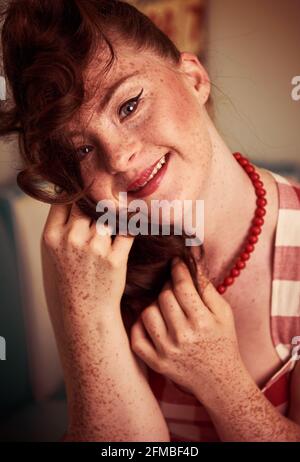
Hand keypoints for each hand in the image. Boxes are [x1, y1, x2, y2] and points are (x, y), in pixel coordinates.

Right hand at [41, 203, 134, 335]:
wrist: (86, 310)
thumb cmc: (72, 275)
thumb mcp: (56, 249)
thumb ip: (63, 221)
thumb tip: (75, 191)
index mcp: (52, 236)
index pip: (65, 199)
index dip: (77, 193)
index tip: (86, 191)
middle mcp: (71, 239)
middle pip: (87, 203)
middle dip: (97, 203)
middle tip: (106, 204)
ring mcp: (94, 249)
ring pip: (108, 215)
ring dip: (114, 216)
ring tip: (117, 221)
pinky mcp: (115, 258)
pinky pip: (127, 230)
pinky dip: (132, 225)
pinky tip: (134, 224)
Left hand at [130, 252, 243, 403]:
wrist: (219, 381)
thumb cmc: (223, 342)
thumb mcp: (224, 313)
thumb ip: (207, 288)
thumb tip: (192, 262)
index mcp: (202, 322)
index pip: (182, 286)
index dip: (177, 269)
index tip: (175, 262)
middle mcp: (183, 336)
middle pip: (163, 296)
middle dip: (167, 285)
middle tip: (172, 285)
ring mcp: (166, 351)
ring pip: (147, 312)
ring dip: (155, 304)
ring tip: (165, 306)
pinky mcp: (155, 363)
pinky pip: (137, 336)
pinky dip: (140, 325)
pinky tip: (152, 321)